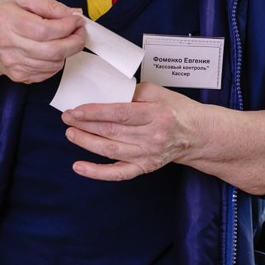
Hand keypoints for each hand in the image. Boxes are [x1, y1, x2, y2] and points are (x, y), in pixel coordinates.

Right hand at [0, 0, 84, 83]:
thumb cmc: (3, 15)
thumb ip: (50, 4)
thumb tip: (73, 14)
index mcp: (7, 20)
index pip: (45, 30)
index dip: (67, 26)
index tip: (77, 20)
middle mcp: (8, 45)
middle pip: (53, 50)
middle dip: (75, 41)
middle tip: (80, 31)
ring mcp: (13, 64)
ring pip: (54, 63)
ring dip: (68, 51)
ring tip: (68, 38)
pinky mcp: (19, 76)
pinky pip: (48, 73)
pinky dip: (57, 62)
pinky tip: (53, 50)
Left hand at [62, 82, 198, 180]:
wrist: (196, 134)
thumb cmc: (176, 109)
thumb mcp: (157, 92)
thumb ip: (131, 91)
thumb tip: (103, 93)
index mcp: (156, 114)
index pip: (120, 114)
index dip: (95, 112)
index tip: (76, 110)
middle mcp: (152, 137)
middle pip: (112, 131)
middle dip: (85, 125)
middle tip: (67, 118)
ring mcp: (148, 155)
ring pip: (110, 150)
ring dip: (86, 142)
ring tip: (71, 133)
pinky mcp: (144, 167)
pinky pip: (118, 173)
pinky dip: (97, 172)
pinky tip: (79, 167)